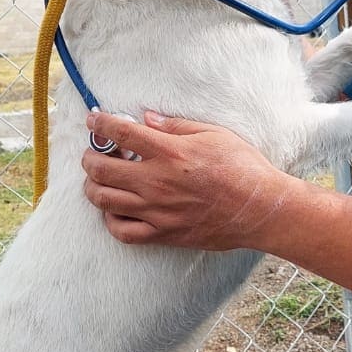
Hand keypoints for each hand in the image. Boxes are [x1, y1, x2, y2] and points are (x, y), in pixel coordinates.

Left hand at [81, 110, 293, 248]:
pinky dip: (110, 219)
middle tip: (93, 153)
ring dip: (93, 187)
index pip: (121, 132)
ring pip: (104, 200)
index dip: (100, 123)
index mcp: (170, 152)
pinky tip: (115, 209)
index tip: (93, 119)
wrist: (261, 208)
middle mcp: (157, 182)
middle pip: (102, 169)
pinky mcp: (164, 233)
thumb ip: (176, 126)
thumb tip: (147, 118)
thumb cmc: (243, 167)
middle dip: (90, 158)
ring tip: (97, 180)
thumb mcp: (214, 134)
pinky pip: (123, 231)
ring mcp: (158, 211)